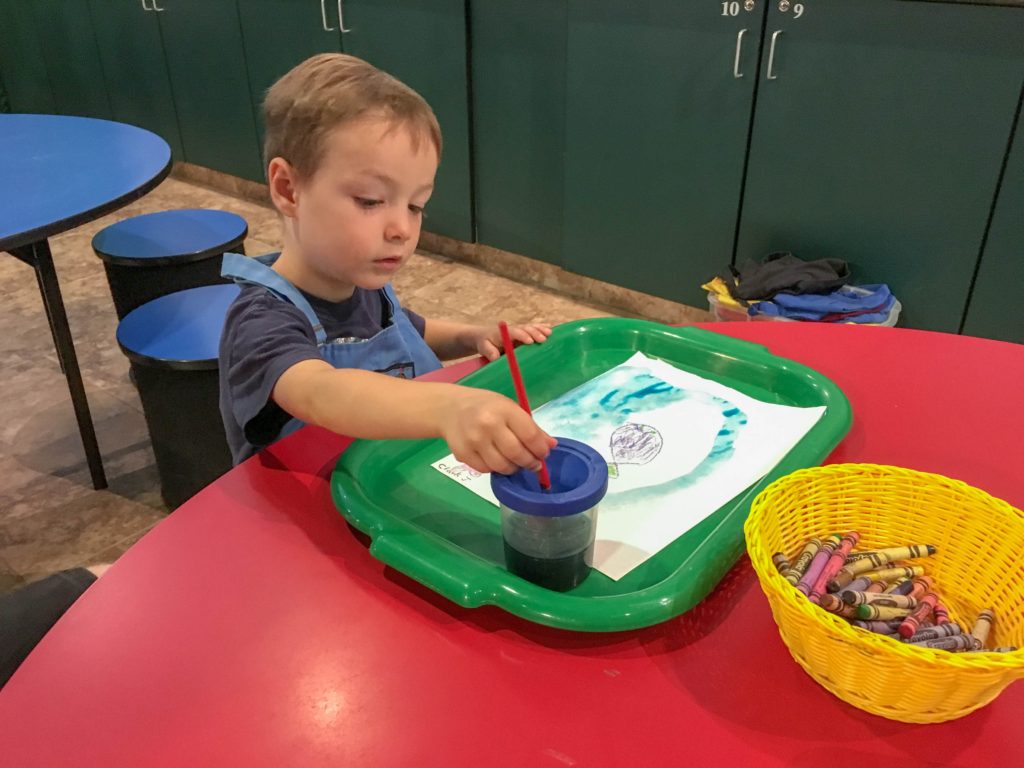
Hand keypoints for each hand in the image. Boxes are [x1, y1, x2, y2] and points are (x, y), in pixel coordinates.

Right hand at [438, 386, 555, 474]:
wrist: (450, 408)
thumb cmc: (486, 407)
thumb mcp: (510, 408)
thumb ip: (531, 427)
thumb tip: (551, 445)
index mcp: (503, 410)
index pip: (530, 435)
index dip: (541, 449)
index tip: (544, 453)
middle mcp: (488, 425)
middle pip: (516, 454)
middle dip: (530, 462)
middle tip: (533, 464)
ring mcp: (473, 441)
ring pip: (502, 466)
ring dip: (514, 468)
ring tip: (515, 462)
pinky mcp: (462, 454)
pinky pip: (486, 470)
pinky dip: (496, 468)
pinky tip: (497, 459)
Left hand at [473, 322, 551, 361]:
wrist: (485, 336)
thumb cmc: (485, 343)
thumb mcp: (483, 347)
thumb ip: (489, 352)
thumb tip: (496, 357)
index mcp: (504, 332)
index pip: (514, 332)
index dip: (522, 336)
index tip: (529, 341)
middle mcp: (514, 329)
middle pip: (526, 328)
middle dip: (535, 333)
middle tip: (543, 339)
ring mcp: (520, 330)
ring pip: (531, 327)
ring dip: (540, 329)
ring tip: (550, 333)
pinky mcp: (524, 333)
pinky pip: (534, 329)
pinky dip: (542, 328)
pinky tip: (550, 328)